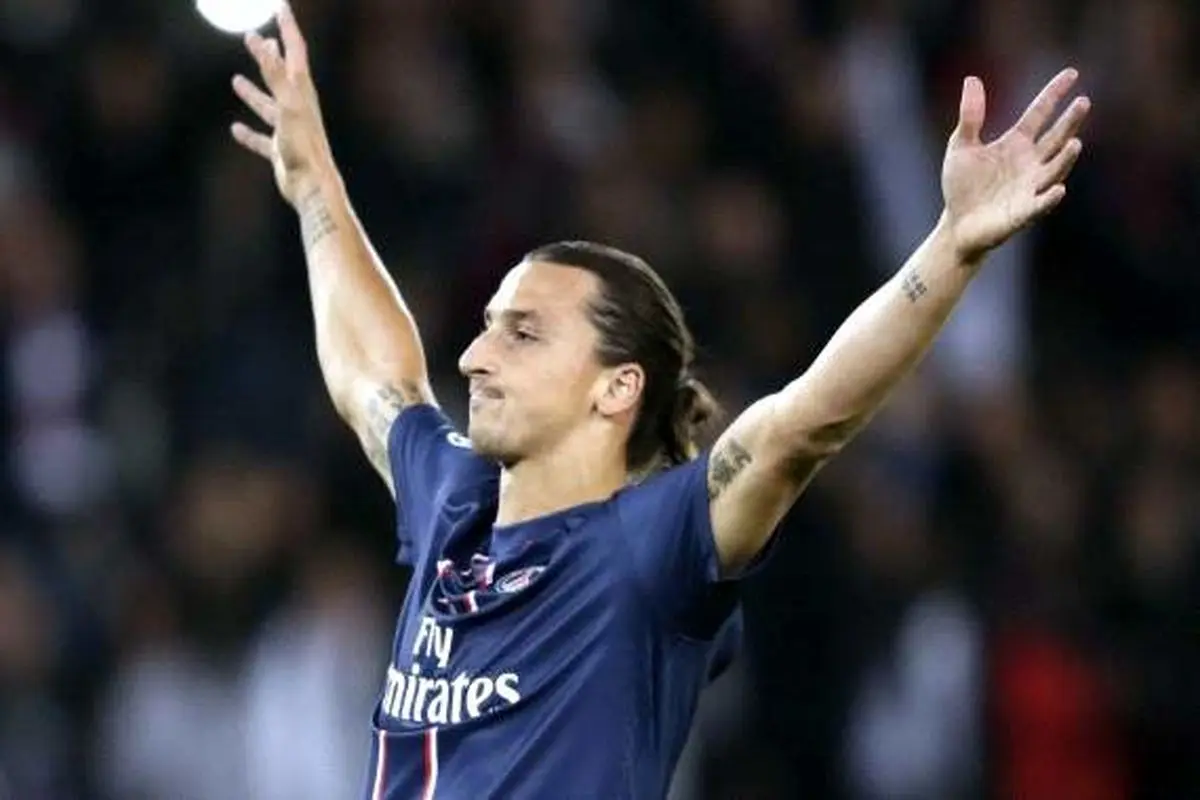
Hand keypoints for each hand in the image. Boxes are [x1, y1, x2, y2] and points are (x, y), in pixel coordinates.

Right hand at [231, 2, 332, 206]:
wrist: (313, 187)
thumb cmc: (304, 146)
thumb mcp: (288, 104)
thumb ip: (275, 73)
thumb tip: (263, 40)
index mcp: (302, 91)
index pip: (294, 50)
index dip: (287, 27)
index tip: (281, 6)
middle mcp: (297, 107)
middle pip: (281, 73)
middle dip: (269, 54)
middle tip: (256, 36)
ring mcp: (289, 129)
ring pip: (268, 105)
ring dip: (254, 92)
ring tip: (235, 80)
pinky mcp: (281, 151)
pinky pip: (261, 138)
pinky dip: (249, 133)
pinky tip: (235, 130)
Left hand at [941, 68, 1090, 262]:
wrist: (957, 224)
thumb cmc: (962, 185)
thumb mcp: (961, 146)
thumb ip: (970, 116)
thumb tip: (972, 78)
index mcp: (1016, 143)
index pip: (1039, 113)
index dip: (1054, 94)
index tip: (1072, 73)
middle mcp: (1030, 162)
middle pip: (1055, 138)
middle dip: (1069, 122)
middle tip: (1083, 102)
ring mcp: (1030, 187)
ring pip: (1054, 170)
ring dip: (1065, 159)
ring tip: (1075, 143)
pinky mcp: (1023, 212)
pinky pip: (1040, 204)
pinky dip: (1049, 197)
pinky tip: (1058, 189)